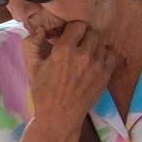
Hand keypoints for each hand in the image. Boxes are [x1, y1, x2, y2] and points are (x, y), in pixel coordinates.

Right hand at [24, 21, 112, 136]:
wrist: (59, 116)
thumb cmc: (43, 91)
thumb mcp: (31, 66)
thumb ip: (31, 42)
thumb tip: (41, 28)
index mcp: (64, 50)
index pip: (78, 25)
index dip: (72, 30)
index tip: (67, 37)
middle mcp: (83, 55)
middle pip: (92, 32)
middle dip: (83, 36)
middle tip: (76, 45)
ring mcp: (97, 66)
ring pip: (101, 43)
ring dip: (93, 46)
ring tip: (84, 55)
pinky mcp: (106, 75)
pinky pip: (111, 55)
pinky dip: (104, 56)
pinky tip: (94, 62)